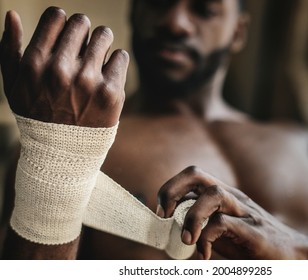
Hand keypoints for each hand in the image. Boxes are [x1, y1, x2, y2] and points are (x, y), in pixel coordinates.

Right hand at [0, 7, 128, 126]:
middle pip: (82, 22)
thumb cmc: (37, 114)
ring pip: (104, 35)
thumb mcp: (13, 84)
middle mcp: (60, 69)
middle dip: (83, 32)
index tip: (67, 34)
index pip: (56, 16)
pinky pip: (121, 56)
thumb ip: (9, 48)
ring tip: (96, 60)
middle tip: (83, 49)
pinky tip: (107, 75)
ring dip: (101, 44)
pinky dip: (116, 63)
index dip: (63, 21)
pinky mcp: (111, 92)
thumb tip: (12, 14)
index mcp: (35, 63)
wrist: (63, 151)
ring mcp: (87, 81)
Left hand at [157, 166, 307, 259]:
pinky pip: (224, 224)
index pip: (191, 176)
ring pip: (212, 195)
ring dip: (191, 216)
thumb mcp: (222, 231)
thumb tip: (170, 229)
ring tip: (186, 239)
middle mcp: (233, 197)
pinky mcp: (255, 232)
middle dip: (171, 190)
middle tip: (164, 215)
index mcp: (223, 195)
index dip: (169, 189)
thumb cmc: (252, 243)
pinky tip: (204, 254)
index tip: (161, 213)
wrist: (294, 255)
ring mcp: (245, 212)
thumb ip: (201, 224)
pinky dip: (206, 238)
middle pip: (197, 174)